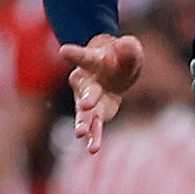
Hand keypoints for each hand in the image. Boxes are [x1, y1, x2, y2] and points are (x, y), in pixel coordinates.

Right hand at [61, 31, 143, 160]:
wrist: (113, 72)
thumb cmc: (119, 58)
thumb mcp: (130, 51)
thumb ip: (128, 48)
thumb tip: (125, 44)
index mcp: (92, 61)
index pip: (83, 56)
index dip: (74, 53)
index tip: (63, 51)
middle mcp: (85, 81)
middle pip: (85, 89)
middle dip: (86, 97)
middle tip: (85, 105)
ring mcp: (87, 99)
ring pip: (84, 112)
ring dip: (83, 122)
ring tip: (80, 133)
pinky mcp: (94, 114)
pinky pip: (93, 126)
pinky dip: (94, 137)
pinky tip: (92, 149)